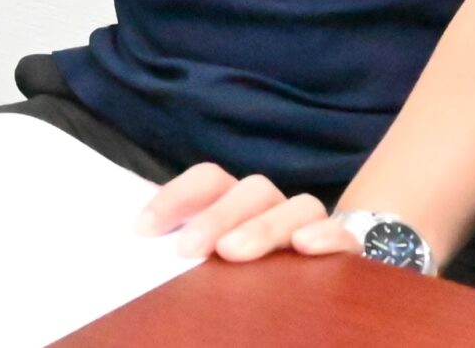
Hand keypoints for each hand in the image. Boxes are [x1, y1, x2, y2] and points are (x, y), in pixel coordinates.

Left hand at [135, 163, 362, 262]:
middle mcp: (272, 206)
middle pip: (250, 189)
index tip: (141, 230)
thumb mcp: (205, 263)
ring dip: (264, 226)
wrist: (306, 294)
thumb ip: (179, 250)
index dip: (175, 197)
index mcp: (235, 202)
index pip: (209, 179)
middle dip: (217, 216)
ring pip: (298, 204)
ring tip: (234, 254)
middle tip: (187, 251)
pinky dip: (325, 235)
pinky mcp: (342, 250)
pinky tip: (304, 248)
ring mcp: (309, 225)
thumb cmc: (240, 279)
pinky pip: (342, 233)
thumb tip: (131, 247)